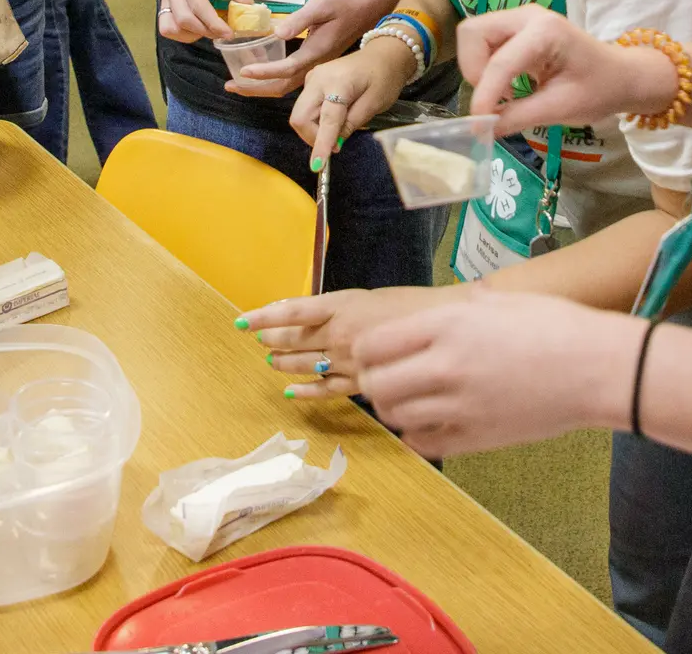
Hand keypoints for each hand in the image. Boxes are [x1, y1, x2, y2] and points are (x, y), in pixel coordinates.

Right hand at [157, 0, 249, 42]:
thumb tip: (246, 4)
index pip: (197, 4)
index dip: (213, 23)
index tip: (230, 31)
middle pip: (183, 19)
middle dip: (205, 31)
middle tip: (225, 32)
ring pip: (170, 25)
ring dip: (191, 34)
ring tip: (211, 30)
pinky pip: (166, 24)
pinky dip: (181, 32)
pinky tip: (198, 27)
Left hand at [226, 0, 406, 102]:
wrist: (368, 8)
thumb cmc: (345, 3)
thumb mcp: (321, 4)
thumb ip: (300, 19)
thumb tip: (277, 33)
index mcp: (315, 52)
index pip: (285, 69)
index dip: (263, 72)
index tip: (243, 71)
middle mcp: (316, 64)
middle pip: (283, 87)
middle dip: (256, 89)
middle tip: (230, 87)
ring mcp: (318, 66)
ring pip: (288, 85)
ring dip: (263, 87)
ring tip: (240, 83)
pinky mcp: (318, 62)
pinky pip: (293, 78)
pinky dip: (274, 79)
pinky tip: (263, 72)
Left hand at [245, 285, 469, 400]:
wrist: (448, 328)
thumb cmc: (418, 307)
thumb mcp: (375, 298)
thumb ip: (343, 308)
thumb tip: (315, 315)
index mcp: (344, 305)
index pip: (294, 312)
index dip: (266, 316)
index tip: (243, 320)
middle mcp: (342, 333)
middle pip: (296, 339)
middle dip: (273, 340)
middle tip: (258, 341)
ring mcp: (350, 360)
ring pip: (307, 364)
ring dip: (285, 363)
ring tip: (270, 361)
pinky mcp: (361, 381)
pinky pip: (328, 390)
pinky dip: (307, 391)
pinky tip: (293, 393)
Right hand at [281, 44, 418, 169]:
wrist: (383, 55)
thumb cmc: (384, 78)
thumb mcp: (374, 104)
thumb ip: (352, 124)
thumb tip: (333, 144)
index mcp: (338, 82)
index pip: (326, 119)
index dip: (321, 144)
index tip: (317, 166)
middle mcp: (317, 78)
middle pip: (300, 117)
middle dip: (313, 137)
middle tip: (335, 144)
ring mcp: (311, 78)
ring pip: (300, 115)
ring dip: (315, 130)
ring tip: (340, 128)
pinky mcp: (310, 81)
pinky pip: (305, 108)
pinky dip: (316, 120)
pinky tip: (334, 118)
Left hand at [357, 291, 639, 458]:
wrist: (598, 369)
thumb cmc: (558, 326)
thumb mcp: (504, 300)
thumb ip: (464, 307)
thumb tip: (449, 308)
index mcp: (449, 325)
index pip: (375, 344)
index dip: (366, 351)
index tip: (373, 353)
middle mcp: (446, 365)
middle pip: (376, 385)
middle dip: (373, 383)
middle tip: (386, 380)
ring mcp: (461, 406)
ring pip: (395, 418)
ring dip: (394, 410)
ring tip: (411, 401)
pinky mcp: (477, 437)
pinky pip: (424, 444)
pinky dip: (418, 436)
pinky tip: (433, 423)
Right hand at [459, 7, 676, 134]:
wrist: (622, 76)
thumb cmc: (599, 89)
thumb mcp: (560, 109)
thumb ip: (517, 117)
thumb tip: (480, 130)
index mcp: (545, 31)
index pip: (500, 62)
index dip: (484, 95)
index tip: (479, 124)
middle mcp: (527, 16)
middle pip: (474, 33)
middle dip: (474, 70)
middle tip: (493, 99)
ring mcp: (520, 19)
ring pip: (475, 36)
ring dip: (478, 69)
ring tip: (501, 95)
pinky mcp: (517, 29)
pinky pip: (485, 43)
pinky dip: (486, 67)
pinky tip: (507, 88)